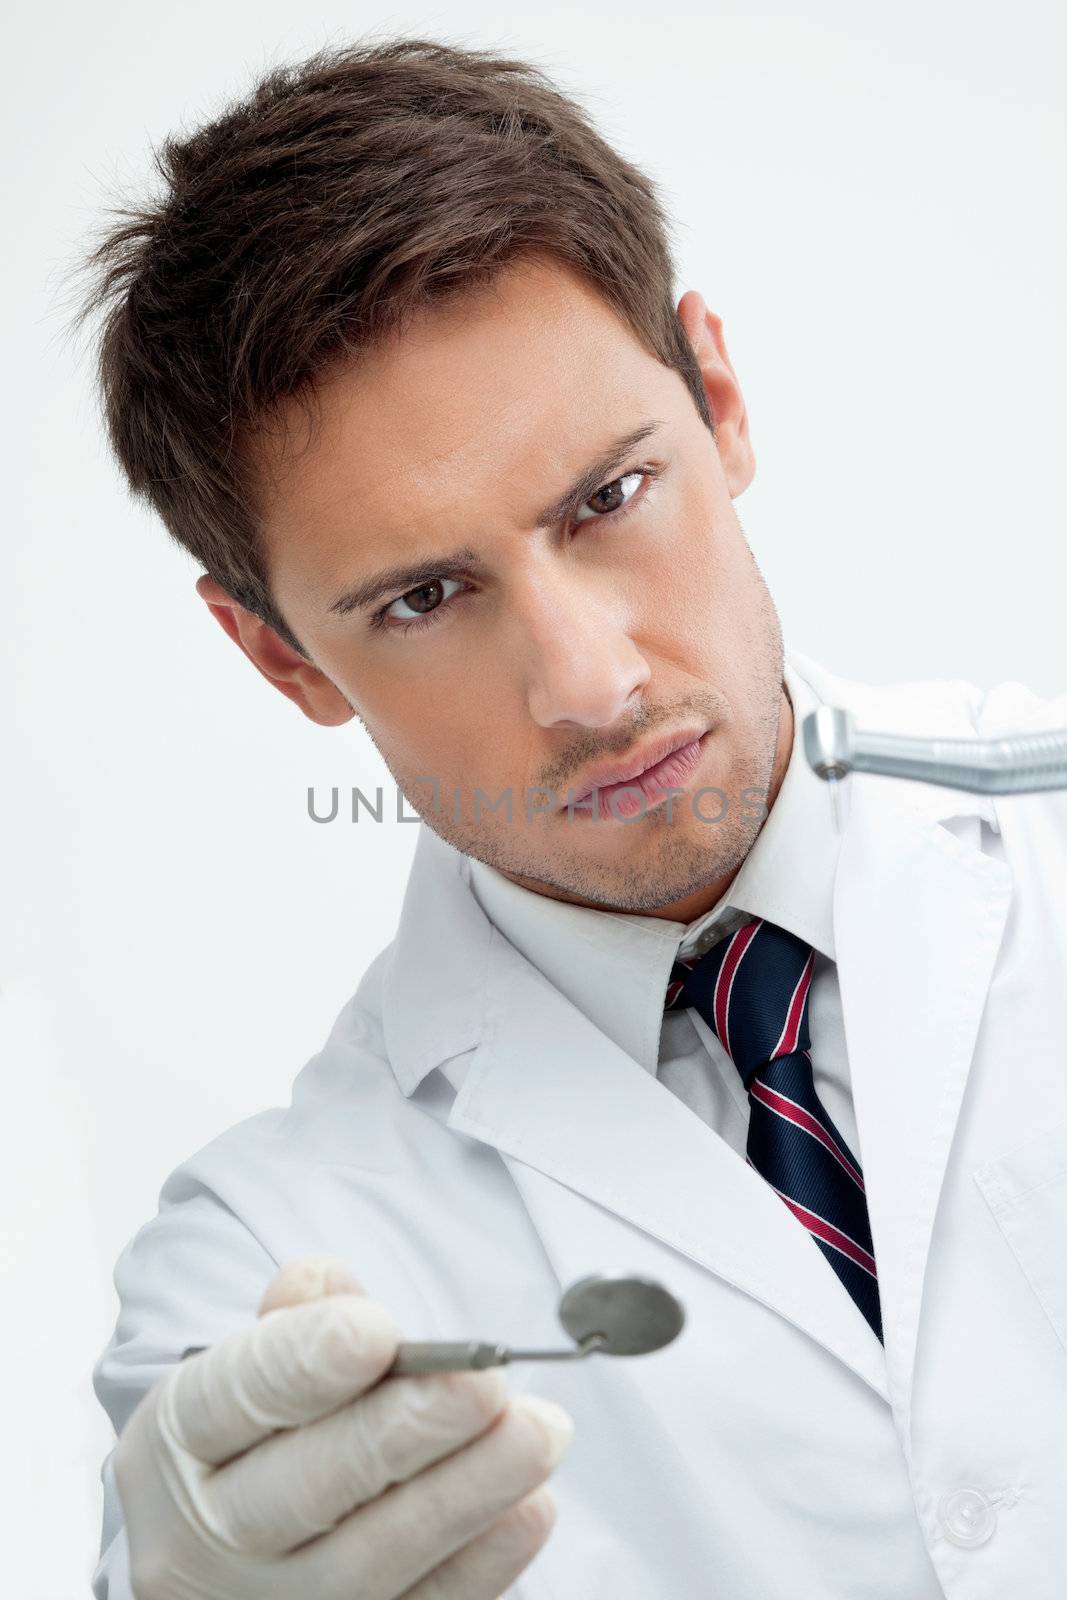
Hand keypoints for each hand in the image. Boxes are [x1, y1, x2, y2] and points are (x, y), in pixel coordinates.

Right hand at [114, 1254, 573, 1598]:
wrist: (227, 1550)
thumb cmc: (255, 1432)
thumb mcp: (247, 1365)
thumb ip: (295, 1319)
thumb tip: (328, 1286)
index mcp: (181, 1437)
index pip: (237, 1395)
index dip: (306, 1361)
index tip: (378, 1330)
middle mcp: (211, 1533)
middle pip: (308, 1484)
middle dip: (405, 1429)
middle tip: (486, 1382)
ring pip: (371, 1557)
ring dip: (467, 1492)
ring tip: (540, 1431)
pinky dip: (482, 1562)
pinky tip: (532, 1506)